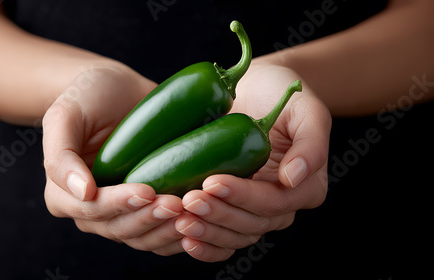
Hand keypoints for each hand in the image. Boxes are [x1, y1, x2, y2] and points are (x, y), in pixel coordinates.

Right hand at [42, 64, 184, 255]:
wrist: (115, 88)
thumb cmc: (85, 97)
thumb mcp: (63, 116)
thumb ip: (61, 155)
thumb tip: (82, 193)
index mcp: (64, 195)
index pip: (92, 210)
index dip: (120, 204)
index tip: (147, 191)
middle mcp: (92, 210)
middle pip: (120, 228)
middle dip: (149, 219)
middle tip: (177, 203)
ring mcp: (121, 211)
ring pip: (142, 236)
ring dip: (167, 229)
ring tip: (191, 212)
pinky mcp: (145, 207)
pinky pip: (159, 231)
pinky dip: (177, 231)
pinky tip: (199, 221)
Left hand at [175, 64, 331, 261]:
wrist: (253, 90)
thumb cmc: (280, 94)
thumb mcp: (307, 110)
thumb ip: (312, 143)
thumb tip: (293, 178)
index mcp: (306, 187)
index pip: (273, 202)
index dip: (243, 197)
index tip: (212, 181)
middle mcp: (283, 205)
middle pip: (251, 223)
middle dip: (219, 215)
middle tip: (188, 200)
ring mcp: (256, 210)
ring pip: (235, 235)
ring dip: (207, 232)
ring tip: (180, 220)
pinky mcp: (234, 209)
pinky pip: (223, 237)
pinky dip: (206, 244)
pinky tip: (186, 240)